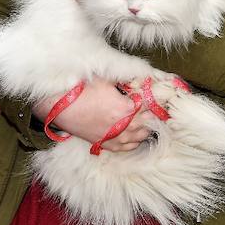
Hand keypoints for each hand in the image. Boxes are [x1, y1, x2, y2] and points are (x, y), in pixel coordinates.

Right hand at [34, 78, 152, 151]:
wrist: (61, 107)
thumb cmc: (83, 91)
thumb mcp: (108, 80)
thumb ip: (128, 80)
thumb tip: (144, 78)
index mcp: (128, 108)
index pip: (153, 105)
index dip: (158, 98)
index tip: (163, 94)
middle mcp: (125, 126)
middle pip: (151, 121)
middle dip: (155, 112)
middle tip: (157, 104)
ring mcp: (117, 138)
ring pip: (143, 135)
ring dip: (147, 125)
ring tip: (147, 116)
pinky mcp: (108, 144)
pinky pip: (130, 146)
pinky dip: (136, 139)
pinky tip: (136, 131)